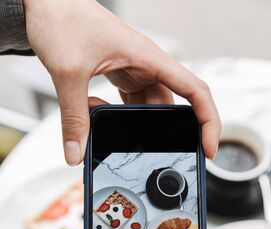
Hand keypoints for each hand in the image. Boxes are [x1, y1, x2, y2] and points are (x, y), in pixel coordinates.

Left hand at [23, 0, 220, 165]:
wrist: (42, 4)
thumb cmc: (61, 19)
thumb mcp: (69, 72)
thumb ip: (74, 117)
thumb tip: (76, 153)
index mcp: (149, 58)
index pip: (195, 90)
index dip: (208, 121)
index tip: (209, 146)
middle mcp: (147, 65)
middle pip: (171, 106)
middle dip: (162, 130)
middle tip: (153, 152)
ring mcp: (134, 71)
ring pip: (148, 108)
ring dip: (132, 124)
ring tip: (110, 126)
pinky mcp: (121, 76)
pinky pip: (130, 104)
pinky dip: (117, 116)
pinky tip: (98, 116)